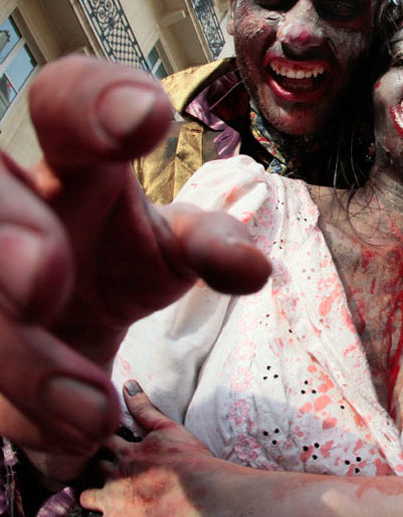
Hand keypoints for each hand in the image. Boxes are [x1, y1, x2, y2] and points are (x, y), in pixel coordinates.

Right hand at [0, 56, 269, 472]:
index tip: (144, 118)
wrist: (64, 326)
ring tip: (85, 410)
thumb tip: (251, 264)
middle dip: (3, 232)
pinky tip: (70, 431)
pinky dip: (20, 409)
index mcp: (74, 165)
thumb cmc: (119, 262)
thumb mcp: (174, 248)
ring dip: (15, 351)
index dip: (93, 99)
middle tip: (43, 275)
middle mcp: (16, 205)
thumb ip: (212, 244)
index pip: (66, 102)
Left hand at [80, 381, 232, 515]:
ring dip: (95, 493)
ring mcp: (116, 505)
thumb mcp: (169, 430)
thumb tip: (128, 384)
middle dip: (93, 467)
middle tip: (105, 466)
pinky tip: (122, 507)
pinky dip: (107, 510)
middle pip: (89, 470)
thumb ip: (145, 409)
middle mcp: (115, 479)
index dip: (99, 442)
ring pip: (88, 497)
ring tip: (110, 491)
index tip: (106, 443)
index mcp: (126, 454)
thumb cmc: (192, 461)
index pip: (98, 443)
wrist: (205, 496)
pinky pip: (101, 516)